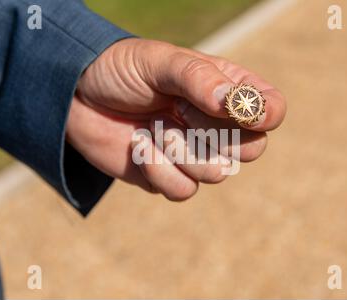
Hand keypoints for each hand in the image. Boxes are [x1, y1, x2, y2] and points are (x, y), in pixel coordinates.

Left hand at [66, 38, 285, 200]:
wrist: (76, 98)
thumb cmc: (120, 70)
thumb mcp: (159, 62)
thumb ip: (197, 77)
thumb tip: (230, 103)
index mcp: (224, 90)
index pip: (270, 109)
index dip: (262, 114)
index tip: (233, 109)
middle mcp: (217, 125)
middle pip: (252, 149)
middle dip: (215, 134)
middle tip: (182, 111)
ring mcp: (195, 154)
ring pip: (217, 173)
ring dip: (181, 151)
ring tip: (154, 126)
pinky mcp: (169, 177)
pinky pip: (183, 191)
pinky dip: (158, 170)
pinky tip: (140, 146)